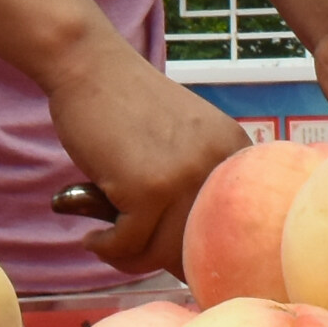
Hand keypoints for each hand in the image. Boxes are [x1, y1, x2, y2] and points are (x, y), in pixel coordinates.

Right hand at [44, 38, 250, 275]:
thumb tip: (188, 258)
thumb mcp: (184, 139)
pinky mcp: (148, 188)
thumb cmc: (126, 106)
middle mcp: (220, 164)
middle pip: (200, 248)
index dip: (201, 252)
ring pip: (165, 252)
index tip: (173, 260)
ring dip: (130, 257)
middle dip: (162, 259)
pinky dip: (106, 247)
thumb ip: (196, 184)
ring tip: (108, 241)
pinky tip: (93, 236)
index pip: (234, 227)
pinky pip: (129, 244)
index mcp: (237, 151)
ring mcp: (185, 176)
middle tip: (130, 249)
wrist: (91, 66)